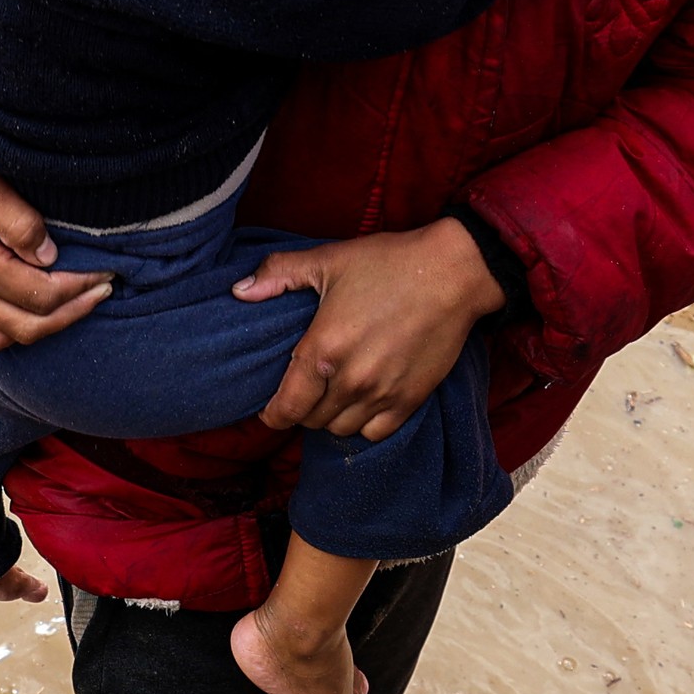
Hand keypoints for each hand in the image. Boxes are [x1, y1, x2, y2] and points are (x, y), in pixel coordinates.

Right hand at [0, 112, 106, 355]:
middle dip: (72, 312)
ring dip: (38, 329)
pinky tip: (24, 312)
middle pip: (27, 327)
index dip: (80, 287)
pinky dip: (3, 334)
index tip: (108, 272)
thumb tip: (49, 257)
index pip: (40, 295)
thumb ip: (18, 221)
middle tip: (103, 289)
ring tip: (68, 304)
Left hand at [238, 218, 504, 439]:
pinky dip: (364, 425)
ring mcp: (383, 394)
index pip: (287, 407)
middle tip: (305, 391)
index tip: (270, 412)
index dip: (273, 415)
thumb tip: (239, 291)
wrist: (453, 272)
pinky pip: (377, 433)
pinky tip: (362, 404)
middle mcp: (350, 380)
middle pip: (312, 420)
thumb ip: (279, 275)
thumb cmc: (388, 263)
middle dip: (303, 410)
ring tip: (332, 396)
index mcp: (323, 350)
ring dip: (332, 418)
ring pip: (342, 430)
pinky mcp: (411, 400)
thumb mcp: (328, 260)